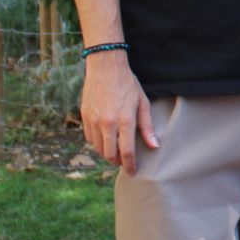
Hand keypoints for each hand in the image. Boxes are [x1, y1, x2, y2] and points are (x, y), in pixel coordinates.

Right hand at [79, 53, 158, 173]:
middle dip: (117, 162)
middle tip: (124, 162)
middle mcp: (107, 123)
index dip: (130, 166)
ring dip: (106, 153)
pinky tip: (104, 139)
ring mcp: (93, 120)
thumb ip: (147, 127)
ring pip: (98, 148)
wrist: (105, 67)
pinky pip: (89, 138)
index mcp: (124, 121)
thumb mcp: (142, 103)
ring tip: (115, 151)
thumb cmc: (127, 84)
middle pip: (110, 155)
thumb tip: (154, 146)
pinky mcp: (84, 117)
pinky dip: (97, 143)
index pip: (126, 152)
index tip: (133, 172)